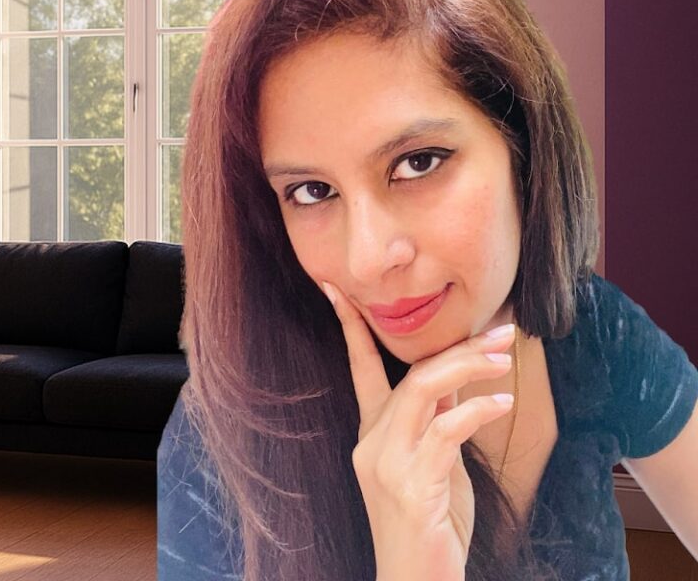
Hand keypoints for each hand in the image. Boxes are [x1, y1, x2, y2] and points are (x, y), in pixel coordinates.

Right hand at [322, 280, 516, 580]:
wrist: (414, 580)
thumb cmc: (430, 526)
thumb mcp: (436, 465)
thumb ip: (438, 423)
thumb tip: (459, 381)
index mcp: (372, 435)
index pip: (360, 368)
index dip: (348, 326)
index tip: (334, 289)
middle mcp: (371, 443)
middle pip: (409, 374)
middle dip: (457, 346)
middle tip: (503, 330)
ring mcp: (386, 464)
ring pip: (422, 392)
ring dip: (470, 367)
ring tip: (507, 358)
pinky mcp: (410, 485)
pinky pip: (444, 431)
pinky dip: (476, 409)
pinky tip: (502, 401)